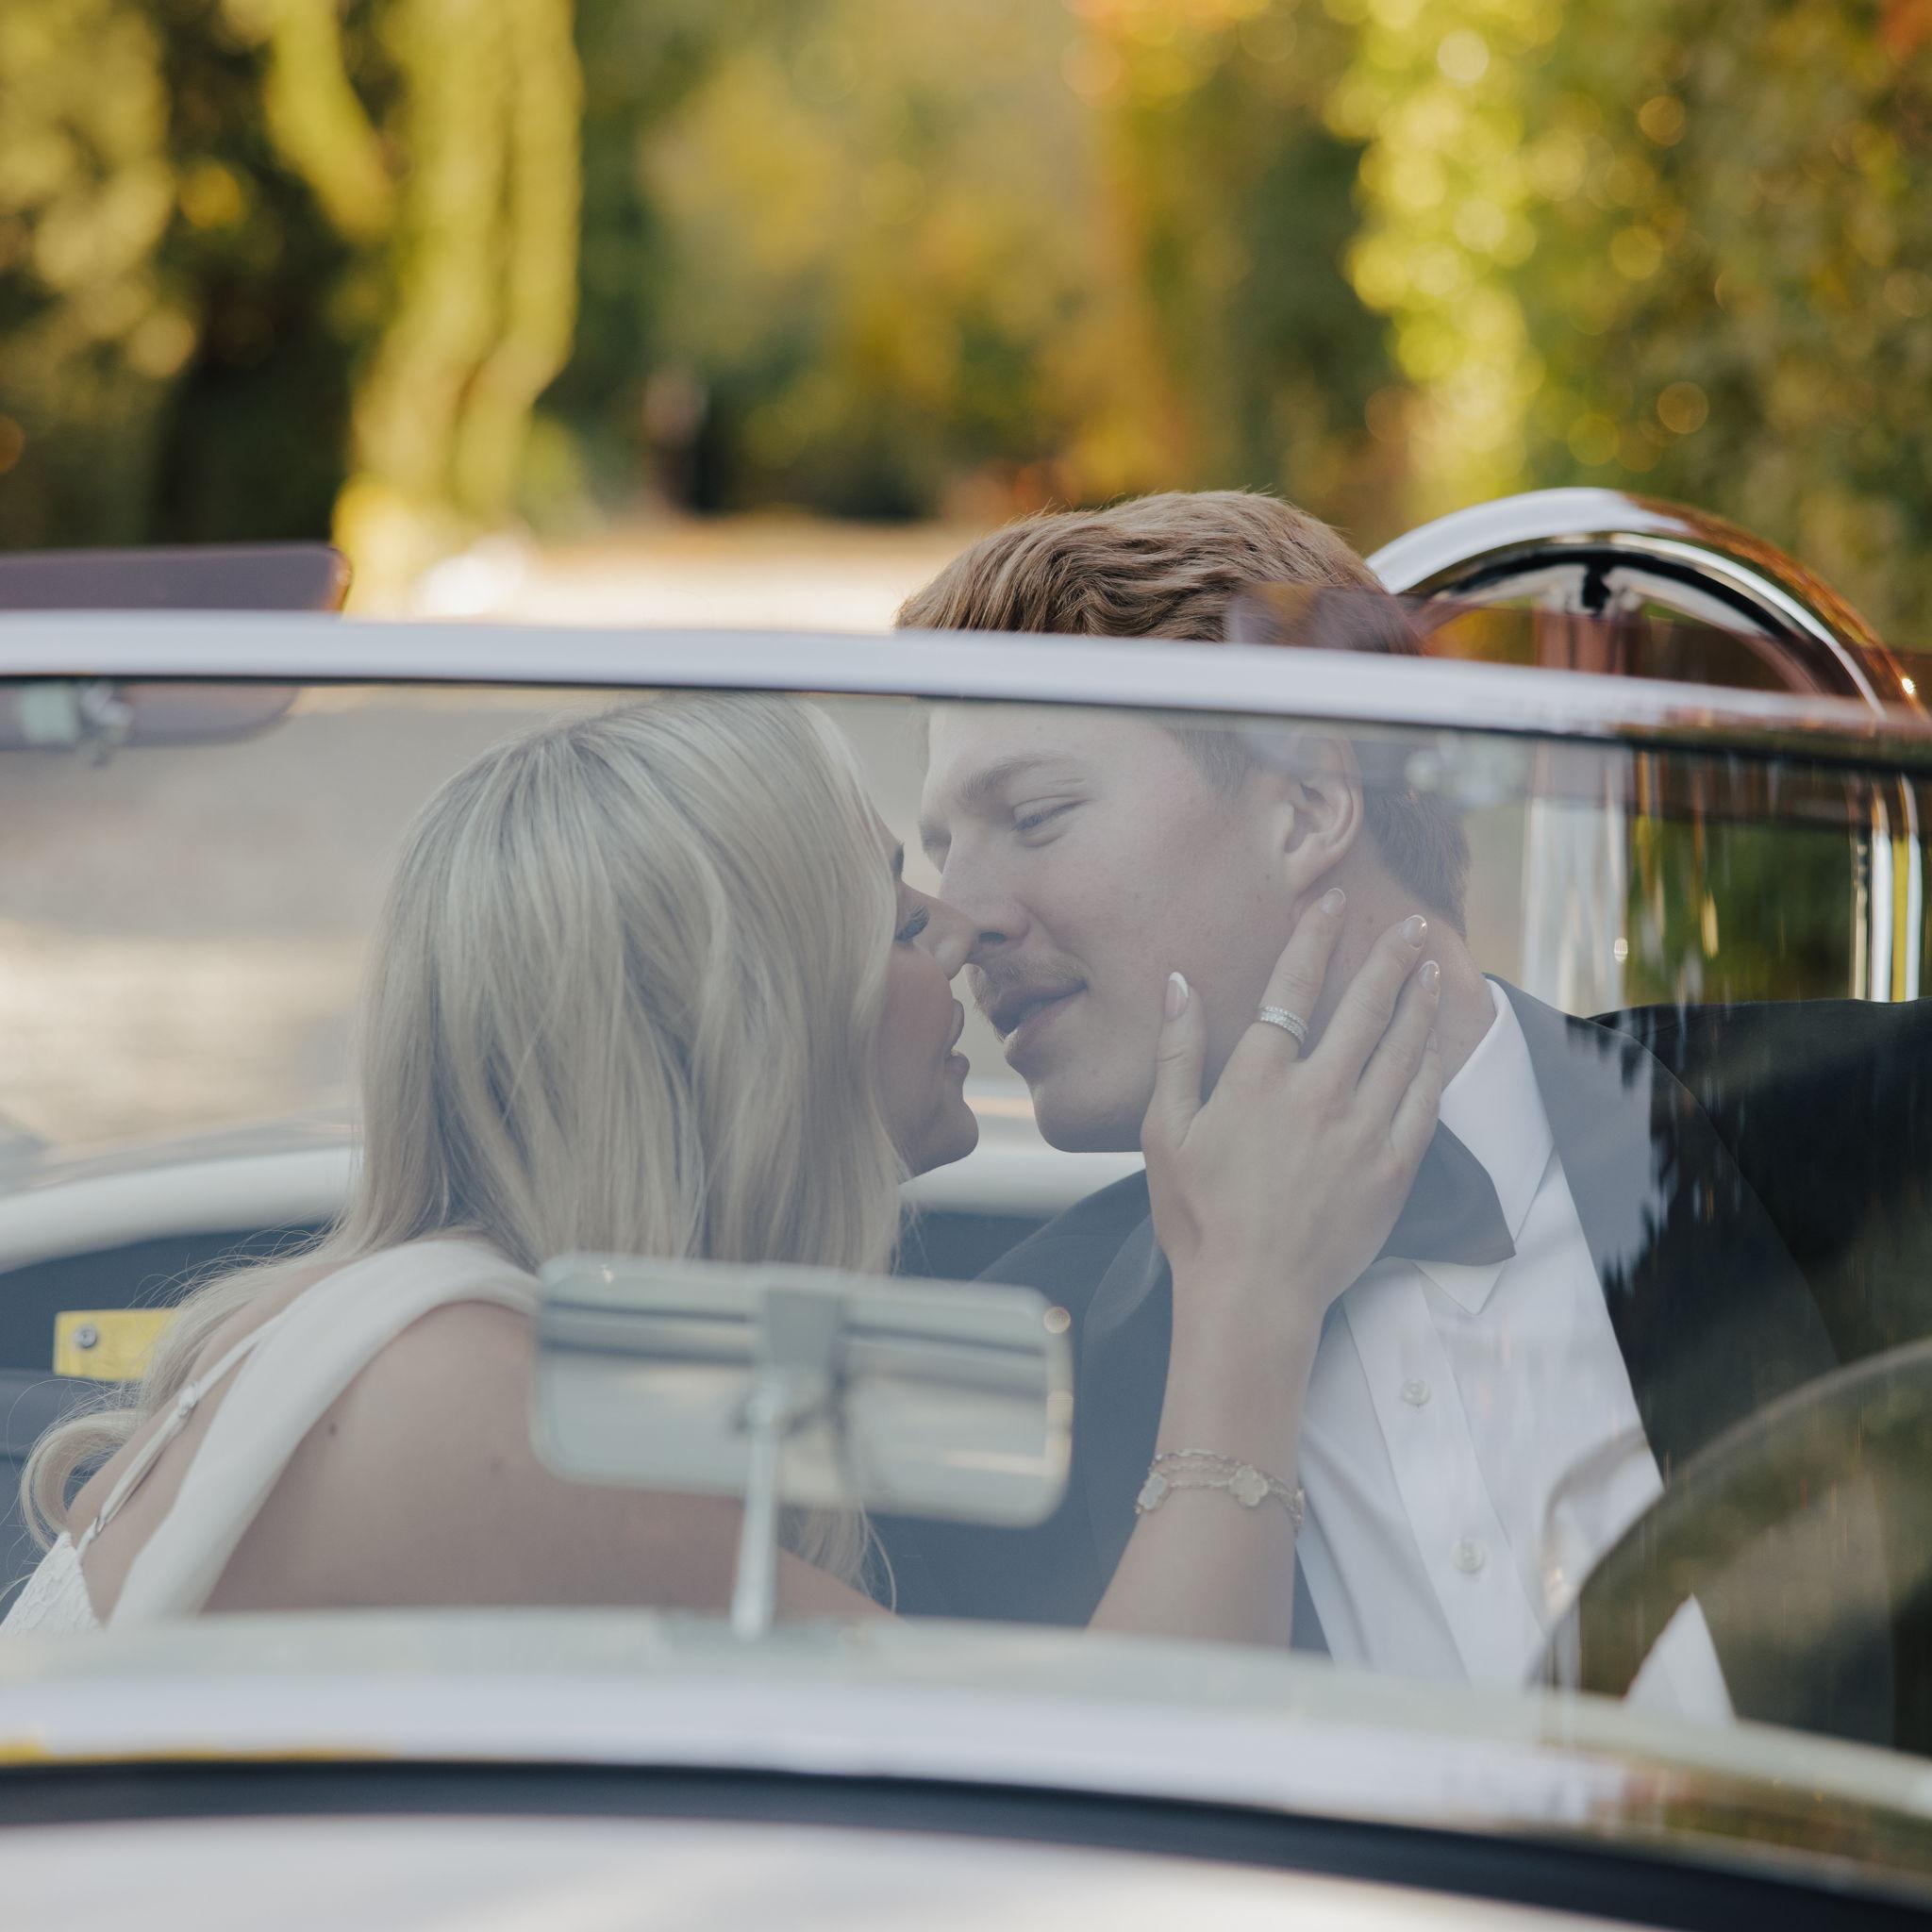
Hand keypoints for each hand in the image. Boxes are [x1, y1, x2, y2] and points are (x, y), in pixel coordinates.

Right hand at [1142, 891, 1442, 1367]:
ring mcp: (1361, 1131)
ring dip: (1419, 1003)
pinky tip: (1434, 1044)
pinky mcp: (1392, 1170)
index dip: (1315, 938)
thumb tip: (1180, 983)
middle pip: (1365, 1007)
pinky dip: (1432, 1066)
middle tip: (1412, 925)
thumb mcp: (1163, 1131)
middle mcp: (1317, 1094)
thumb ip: (1178, 1051)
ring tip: (1432, 969)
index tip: (1334, 903)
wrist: (1251, 1296)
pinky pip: (1423, 1103)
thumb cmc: (1197, 1216)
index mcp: (1258, 1080)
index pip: (1293, 987)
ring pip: (1403, 1049)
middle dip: (1390, 958)